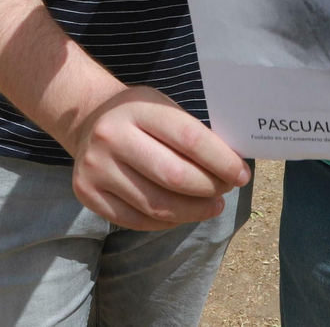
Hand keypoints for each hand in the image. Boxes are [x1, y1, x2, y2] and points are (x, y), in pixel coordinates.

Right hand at [68, 85, 251, 230]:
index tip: (242, 175)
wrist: (89, 121)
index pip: (190, 139)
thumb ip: (192, 133)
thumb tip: (232, 168)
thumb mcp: (163, 108)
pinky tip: (182, 213)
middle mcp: (111, 136)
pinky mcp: (87, 193)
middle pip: (175, 177)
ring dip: (193, 211)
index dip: (222, 161)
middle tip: (226, 191)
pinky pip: (138, 220)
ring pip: (157, 205)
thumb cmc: (140, 116)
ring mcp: (95, 167)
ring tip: (211, 206)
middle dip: (210, 189)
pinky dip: (167, 222)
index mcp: (137, 108)